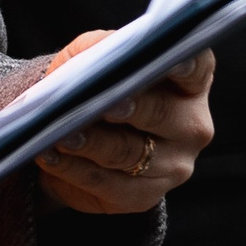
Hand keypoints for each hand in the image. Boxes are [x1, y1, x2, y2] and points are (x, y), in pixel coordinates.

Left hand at [35, 36, 215, 214]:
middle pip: (161, 113)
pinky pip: (108, 184)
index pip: (196, 68)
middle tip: (102, 104)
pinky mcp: (144, 196)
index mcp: (190, 82)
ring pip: (129, 152)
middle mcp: (191, 125)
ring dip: (92, 144)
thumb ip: (101, 48)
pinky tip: (49, 156)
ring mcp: (173, 165)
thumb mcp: (95, 55)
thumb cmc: (96, 84)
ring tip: (60, 134)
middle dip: (130, 108)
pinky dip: (74, 169)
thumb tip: (98, 58)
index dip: (186, 64)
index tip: (170, 62)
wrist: (82, 135)